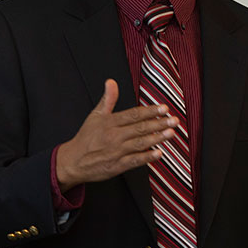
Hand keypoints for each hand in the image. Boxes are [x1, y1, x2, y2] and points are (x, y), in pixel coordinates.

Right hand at [55, 79, 178, 190]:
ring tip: (171, 133)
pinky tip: (159, 153)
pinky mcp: (117, 166)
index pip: (133, 114)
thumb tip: (111, 81)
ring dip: (157, 138)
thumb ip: (107, 99)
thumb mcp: (95, 116)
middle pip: (139, 128)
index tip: (164, 108)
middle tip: (174, 120)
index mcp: (109, 122)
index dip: (150, 111)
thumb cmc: (86, 138)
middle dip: (159, 123)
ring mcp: (116, 151)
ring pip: (140, 143)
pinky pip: (135, 161)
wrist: (73, 161)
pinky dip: (147, 157)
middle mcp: (114, 136)